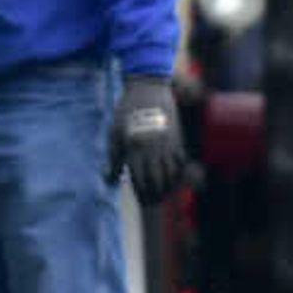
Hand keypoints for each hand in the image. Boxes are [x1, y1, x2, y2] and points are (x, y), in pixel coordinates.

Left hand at [113, 72, 186, 202]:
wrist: (147, 90)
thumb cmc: (125, 112)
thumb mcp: (115, 133)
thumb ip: (114, 158)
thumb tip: (110, 180)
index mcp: (134, 148)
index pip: (140, 179)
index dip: (142, 194)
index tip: (143, 202)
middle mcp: (152, 149)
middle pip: (158, 180)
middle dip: (156, 195)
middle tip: (154, 203)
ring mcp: (167, 144)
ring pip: (172, 174)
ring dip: (169, 187)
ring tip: (165, 195)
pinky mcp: (177, 139)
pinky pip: (181, 162)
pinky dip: (180, 173)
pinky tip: (176, 179)